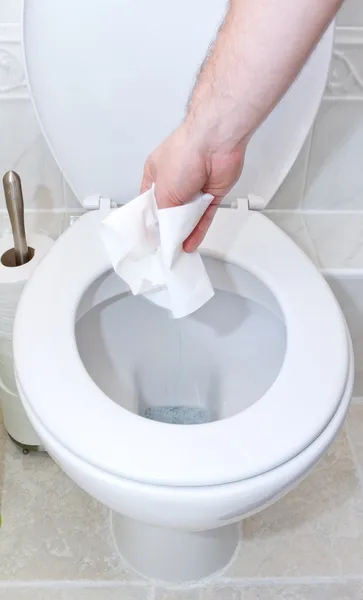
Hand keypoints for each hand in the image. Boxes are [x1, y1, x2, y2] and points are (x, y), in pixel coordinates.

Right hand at [141, 123, 245, 251]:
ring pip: (189, 216)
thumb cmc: (184, 154)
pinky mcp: (212, 193)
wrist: (215, 144)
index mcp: (156, 174)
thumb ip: (163, 215)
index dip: (150, 220)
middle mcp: (176, 180)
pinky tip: (191, 243)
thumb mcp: (162, 191)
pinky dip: (199, 230)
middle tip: (164, 246)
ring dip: (184, 232)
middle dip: (168, 227)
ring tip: (177, 249)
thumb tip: (165, 232)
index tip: (149, 237)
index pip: (150, 202)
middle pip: (171, 210)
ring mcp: (195, 187)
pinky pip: (205, 216)